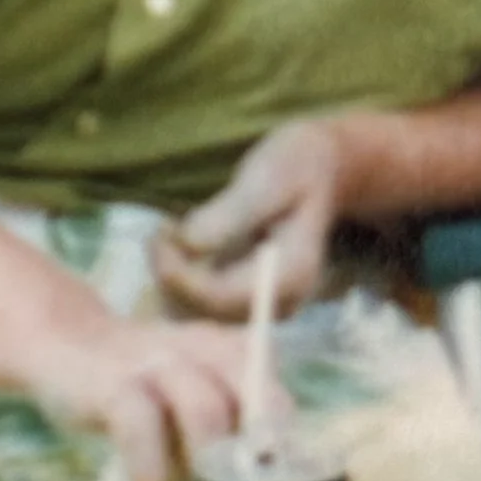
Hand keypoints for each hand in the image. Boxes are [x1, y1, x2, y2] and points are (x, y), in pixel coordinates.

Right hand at [33, 316, 261, 480]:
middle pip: (255, 397)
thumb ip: (220, 431)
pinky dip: (151, 480)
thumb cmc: (141, 388)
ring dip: (211, 473)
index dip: (282, 448)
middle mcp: (201, 349)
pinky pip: (141, 432)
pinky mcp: (113, 385)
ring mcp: (157, 363)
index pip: (275, 396)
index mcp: (228, 350)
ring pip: (206, 411)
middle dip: (258, 458)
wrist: (64, 344)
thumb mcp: (188, 395)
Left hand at [151, 121, 350, 321]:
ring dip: (171, 277)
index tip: (161, 236)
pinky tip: (176, 244)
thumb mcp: (266, 178)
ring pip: (197, 313)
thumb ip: (230, 213)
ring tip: (167, 231)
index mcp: (290, 275)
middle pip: (208, 313)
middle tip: (161, 230)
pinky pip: (201, 304)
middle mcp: (279, 301)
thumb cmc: (295, 166)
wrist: (320, 171)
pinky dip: (179, 278)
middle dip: (173, 276)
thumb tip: (189, 244)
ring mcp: (262, 304)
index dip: (181, 276)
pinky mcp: (246, 299)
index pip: (222, 297)